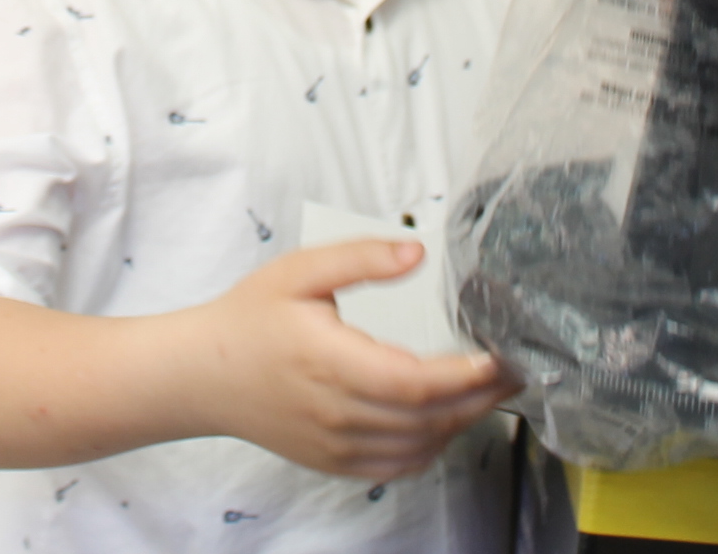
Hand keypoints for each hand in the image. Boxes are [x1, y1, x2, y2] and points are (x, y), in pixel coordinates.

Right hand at [192, 240, 512, 479]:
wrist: (203, 376)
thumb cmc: (249, 320)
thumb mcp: (300, 271)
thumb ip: (360, 258)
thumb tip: (415, 253)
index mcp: (331, 363)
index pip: (415, 383)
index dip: (466, 376)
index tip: (500, 356)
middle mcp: (337, 413)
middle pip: (429, 419)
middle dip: (481, 397)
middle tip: (514, 369)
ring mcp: (337, 446)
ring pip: (420, 446)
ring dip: (461, 421)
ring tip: (488, 389)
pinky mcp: (336, 463)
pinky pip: (399, 465)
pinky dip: (432, 446)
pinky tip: (445, 419)